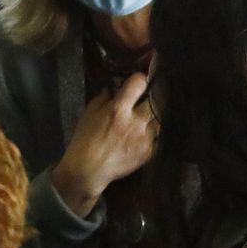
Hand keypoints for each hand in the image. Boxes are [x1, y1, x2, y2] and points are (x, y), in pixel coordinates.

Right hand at [51, 73, 157, 216]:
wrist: (88, 170)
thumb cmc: (84, 140)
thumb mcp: (88, 113)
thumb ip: (104, 97)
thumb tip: (116, 86)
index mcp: (118, 110)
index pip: (139, 83)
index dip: (141, 77)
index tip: (141, 78)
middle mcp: (136, 122)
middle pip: (158, 99)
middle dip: (155, 94)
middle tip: (153, 93)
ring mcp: (146, 137)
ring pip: (162, 117)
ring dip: (157, 113)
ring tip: (152, 112)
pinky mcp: (151, 150)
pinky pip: (160, 135)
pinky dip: (157, 131)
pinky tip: (151, 129)